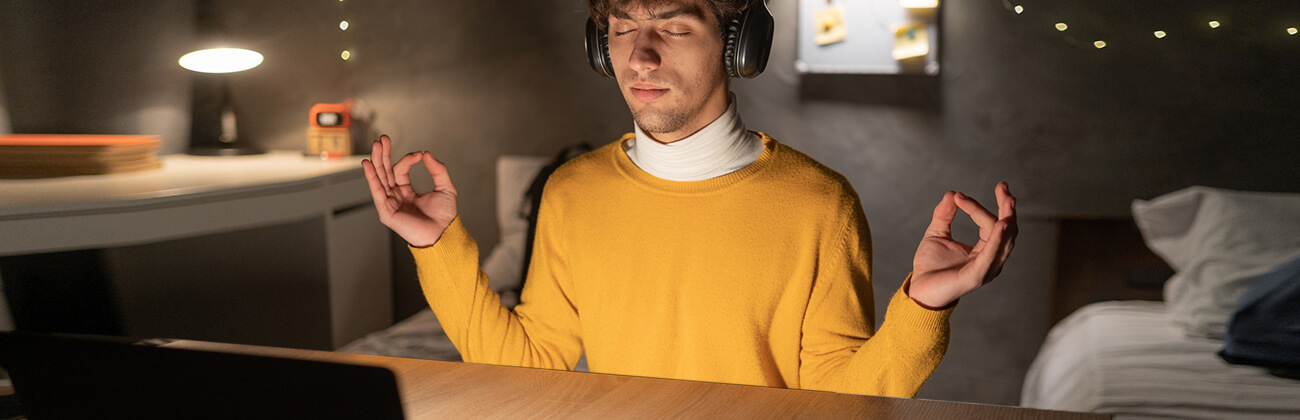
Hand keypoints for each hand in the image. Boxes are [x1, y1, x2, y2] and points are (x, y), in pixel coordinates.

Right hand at [361, 135, 458, 246]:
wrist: (443, 233)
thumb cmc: (444, 216)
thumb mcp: (445, 187)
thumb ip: (438, 170)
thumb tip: (427, 154)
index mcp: (406, 191)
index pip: (400, 170)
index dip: (408, 159)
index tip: (420, 154)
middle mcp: (396, 196)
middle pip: (385, 171)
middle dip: (383, 154)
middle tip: (382, 138)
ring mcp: (390, 203)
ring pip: (379, 178)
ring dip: (376, 161)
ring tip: (375, 144)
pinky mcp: (386, 211)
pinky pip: (377, 191)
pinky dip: (371, 177)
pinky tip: (367, 164)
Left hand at [908, 182, 1017, 308]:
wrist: (918, 289)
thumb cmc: (930, 266)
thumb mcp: (937, 234)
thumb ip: (945, 215)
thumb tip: (952, 193)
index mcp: (984, 249)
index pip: (990, 223)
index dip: (977, 206)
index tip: (959, 196)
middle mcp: (991, 259)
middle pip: (1006, 230)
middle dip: (1007, 207)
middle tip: (1004, 187)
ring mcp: (987, 268)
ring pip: (1004, 241)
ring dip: (1007, 219)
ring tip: (1009, 201)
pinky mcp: (977, 276)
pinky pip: (992, 255)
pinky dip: (997, 239)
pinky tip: (1000, 224)